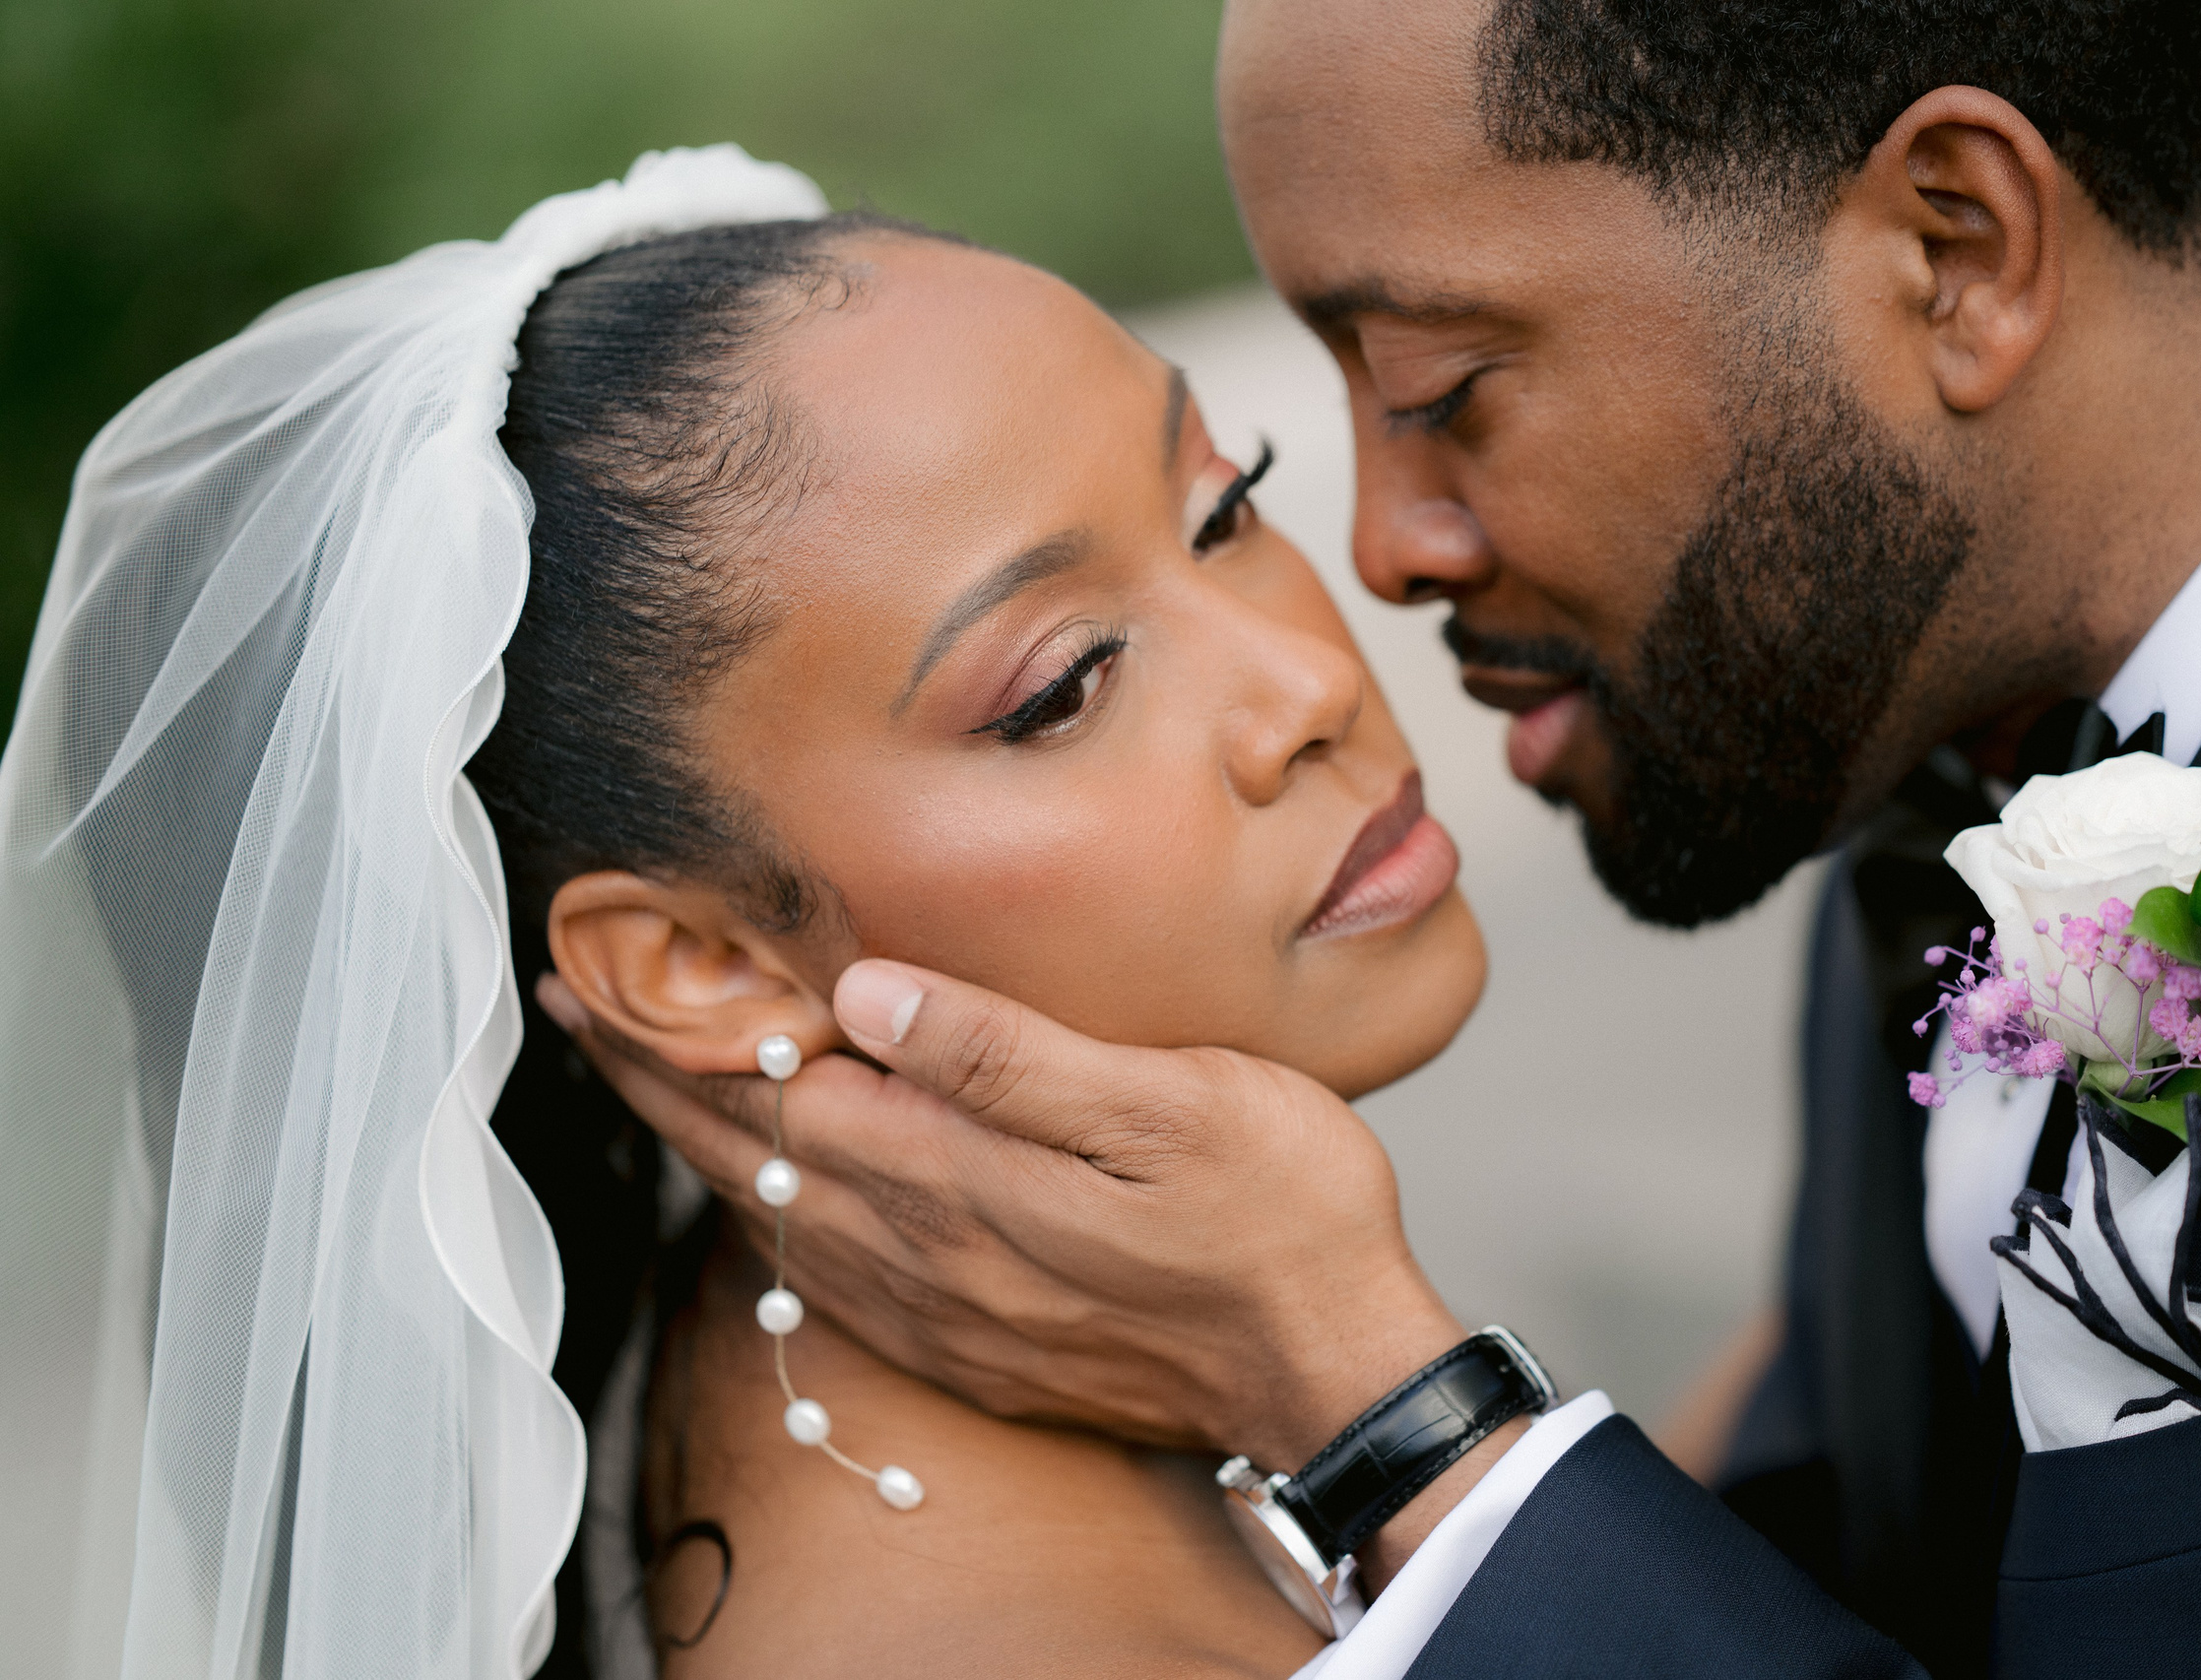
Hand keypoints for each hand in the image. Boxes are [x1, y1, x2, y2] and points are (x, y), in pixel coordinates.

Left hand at [538, 960, 1466, 1470]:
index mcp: (963, 1177)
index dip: (685, 1027)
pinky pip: (836, 1285)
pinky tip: (773, 1202)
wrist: (1335, 1369)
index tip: (610, 966)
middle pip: (754, 1158)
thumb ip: (1009, 1055)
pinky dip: (775, 1226)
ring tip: (648, 1088)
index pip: (777, 1091)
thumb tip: (867, 997)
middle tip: (581, 1013)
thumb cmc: (1279, 1214)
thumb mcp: (1169, 1103)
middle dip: (660, 1080)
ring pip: (783, 1222)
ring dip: (703, 1150)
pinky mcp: (981, 1350)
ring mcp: (951, 1313)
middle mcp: (932, 1254)